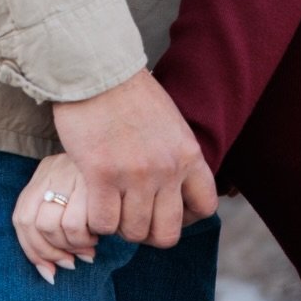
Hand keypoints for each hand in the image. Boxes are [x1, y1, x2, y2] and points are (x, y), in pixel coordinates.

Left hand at [12, 154, 96, 282]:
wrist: (131, 157)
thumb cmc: (105, 190)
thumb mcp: (76, 197)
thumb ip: (57, 223)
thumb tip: (48, 273)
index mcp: (46, 172)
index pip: (22, 218)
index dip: (33, 251)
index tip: (49, 273)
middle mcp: (53, 169)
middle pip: (32, 224)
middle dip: (51, 252)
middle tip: (71, 261)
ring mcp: (68, 173)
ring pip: (52, 227)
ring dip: (72, 245)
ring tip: (90, 243)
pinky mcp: (86, 182)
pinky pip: (74, 224)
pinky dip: (85, 239)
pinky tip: (98, 233)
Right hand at [51, 68, 217, 247]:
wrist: (96, 67)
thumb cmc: (128, 91)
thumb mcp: (168, 122)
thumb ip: (175, 155)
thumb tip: (175, 186)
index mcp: (188, 153)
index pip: (206, 207)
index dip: (186, 218)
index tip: (167, 210)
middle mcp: (167, 168)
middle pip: (168, 233)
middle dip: (150, 233)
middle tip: (134, 216)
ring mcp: (136, 174)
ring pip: (135, 232)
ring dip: (121, 226)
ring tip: (112, 206)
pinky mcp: (102, 175)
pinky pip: (105, 223)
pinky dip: (98, 220)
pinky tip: (94, 202)